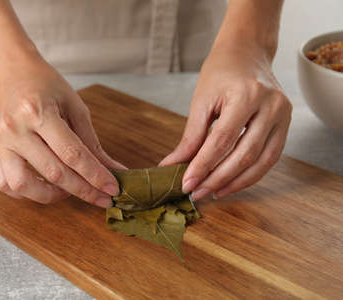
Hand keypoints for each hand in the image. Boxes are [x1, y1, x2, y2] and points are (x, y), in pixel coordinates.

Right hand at [0, 59, 124, 206]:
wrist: (10, 72)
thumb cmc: (45, 84)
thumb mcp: (74, 106)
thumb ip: (91, 142)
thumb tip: (113, 170)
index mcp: (38, 112)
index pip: (72, 154)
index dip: (95, 175)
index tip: (113, 190)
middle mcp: (15, 130)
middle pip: (53, 172)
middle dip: (83, 190)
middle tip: (103, 199)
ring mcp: (0, 143)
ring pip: (23, 185)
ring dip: (51, 196)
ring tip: (69, 191)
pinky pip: (5, 184)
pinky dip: (26, 193)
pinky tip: (43, 187)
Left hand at [159, 47, 291, 198]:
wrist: (246, 53)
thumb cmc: (220, 73)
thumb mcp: (201, 101)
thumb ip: (190, 137)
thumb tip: (172, 165)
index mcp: (247, 95)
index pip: (222, 141)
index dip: (203, 166)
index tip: (186, 183)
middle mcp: (271, 106)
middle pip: (244, 154)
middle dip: (218, 178)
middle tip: (197, 192)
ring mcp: (283, 116)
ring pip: (261, 162)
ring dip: (236, 182)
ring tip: (212, 192)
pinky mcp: (286, 124)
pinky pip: (270, 157)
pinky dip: (250, 174)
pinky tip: (231, 182)